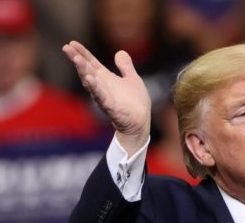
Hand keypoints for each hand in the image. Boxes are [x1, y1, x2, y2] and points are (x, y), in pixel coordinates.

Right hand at [62, 41, 150, 155]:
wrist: (140, 121)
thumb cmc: (136, 103)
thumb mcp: (132, 79)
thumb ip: (125, 67)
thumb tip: (120, 52)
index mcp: (106, 78)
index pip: (92, 63)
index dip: (82, 53)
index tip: (72, 42)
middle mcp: (102, 86)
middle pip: (87, 70)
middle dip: (77, 59)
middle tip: (67, 48)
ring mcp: (104, 96)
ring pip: (90, 82)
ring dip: (83, 71)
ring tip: (76, 59)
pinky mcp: (110, 106)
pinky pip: (101, 96)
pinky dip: (95, 88)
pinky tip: (89, 78)